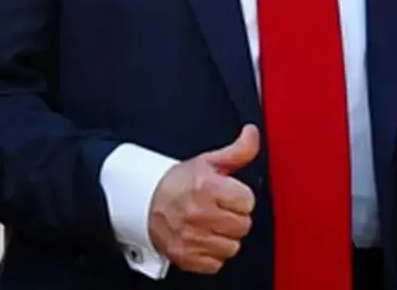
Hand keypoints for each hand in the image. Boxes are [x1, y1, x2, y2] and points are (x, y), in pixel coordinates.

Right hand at [149, 124, 258, 273]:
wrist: (144, 202)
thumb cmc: (178, 183)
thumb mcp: (208, 162)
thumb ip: (237, 150)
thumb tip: (252, 134)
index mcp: (206, 187)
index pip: (248, 202)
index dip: (240, 198)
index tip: (229, 196)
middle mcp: (198, 214)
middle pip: (243, 226)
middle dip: (234, 217)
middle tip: (220, 210)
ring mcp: (191, 238)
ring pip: (232, 246)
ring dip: (225, 237)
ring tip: (211, 224)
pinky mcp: (186, 257)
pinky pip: (217, 263)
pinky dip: (212, 254)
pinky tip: (204, 239)